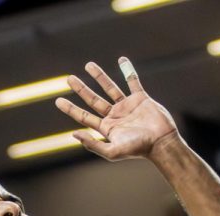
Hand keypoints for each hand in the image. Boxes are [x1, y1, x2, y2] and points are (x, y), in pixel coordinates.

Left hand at [55, 58, 178, 161]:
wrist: (161, 142)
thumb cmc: (138, 150)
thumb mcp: (112, 152)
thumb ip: (92, 145)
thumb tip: (74, 134)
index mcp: (106, 128)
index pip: (84, 117)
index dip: (71, 109)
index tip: (58, 101)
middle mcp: (115, 116)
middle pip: (93, 100)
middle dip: (81, 89)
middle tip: (69, 79)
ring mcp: (127, 106)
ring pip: (110, 88)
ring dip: (99, 76)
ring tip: (88, 65)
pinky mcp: (141, 98)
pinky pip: (133, 81)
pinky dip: (128, 70)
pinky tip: (121, 60)